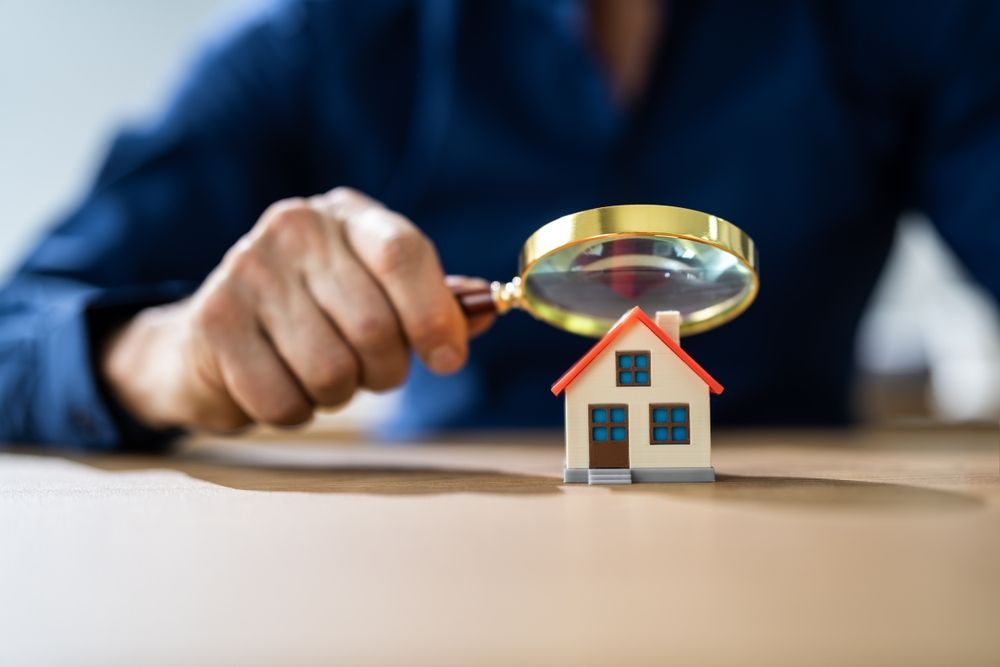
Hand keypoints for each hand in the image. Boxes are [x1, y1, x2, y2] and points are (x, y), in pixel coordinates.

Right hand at [101, 187, 493, 431]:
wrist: (210, 338)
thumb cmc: (314, 317)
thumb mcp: (376, 294)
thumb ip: (431, 304)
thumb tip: (485, 312)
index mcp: (348, 217)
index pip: (404, 254)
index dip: (433, 316)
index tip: (446, 360)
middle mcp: (295, 230)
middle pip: (374, 325)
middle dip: (383, 370)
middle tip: (366, 371)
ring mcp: (248, 271)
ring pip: (331, 370)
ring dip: (337, 394)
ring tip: (318, 374)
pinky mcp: (214, 323)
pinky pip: (283, 400)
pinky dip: (293, 411)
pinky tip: (279, 384)